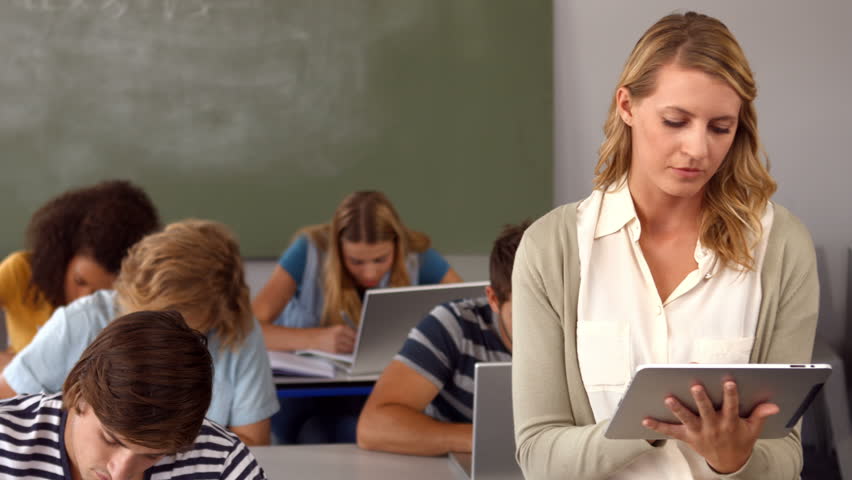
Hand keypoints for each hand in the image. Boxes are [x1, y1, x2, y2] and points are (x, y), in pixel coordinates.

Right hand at [313, 325, 355, 352]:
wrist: (313, 338)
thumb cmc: (325, 333)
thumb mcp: (336, 329)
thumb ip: (346, 332)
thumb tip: (357, 336)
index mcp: (340, 328)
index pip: (355, 333)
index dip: (359, 337)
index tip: (361, 338)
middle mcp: (339, 335)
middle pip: (353, 341)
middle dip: (357, 343)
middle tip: (359, 344)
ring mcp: (336, 343)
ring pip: (350, 347)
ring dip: (353, 348)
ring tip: (354, 347)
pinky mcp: (334, 350)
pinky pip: (344, 352)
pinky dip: (347, 351)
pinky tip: (347, 349)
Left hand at [642, 381, 779, 473]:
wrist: (730, 462)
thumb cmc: (740, 439)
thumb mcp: (753, 429)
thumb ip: (760, 414)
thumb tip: (773, 405)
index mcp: (730, 422)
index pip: (731, 406)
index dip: (730, 394)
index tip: (728, 381)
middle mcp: (713, 427)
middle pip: (706, 411)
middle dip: (701, 398)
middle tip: (695, 385)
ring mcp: (699, 432)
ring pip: (687, 419)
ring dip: (678, 409)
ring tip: (668, 398)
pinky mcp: (687, 437)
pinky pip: (670, 431)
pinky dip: (657, 426)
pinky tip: (645, 418)